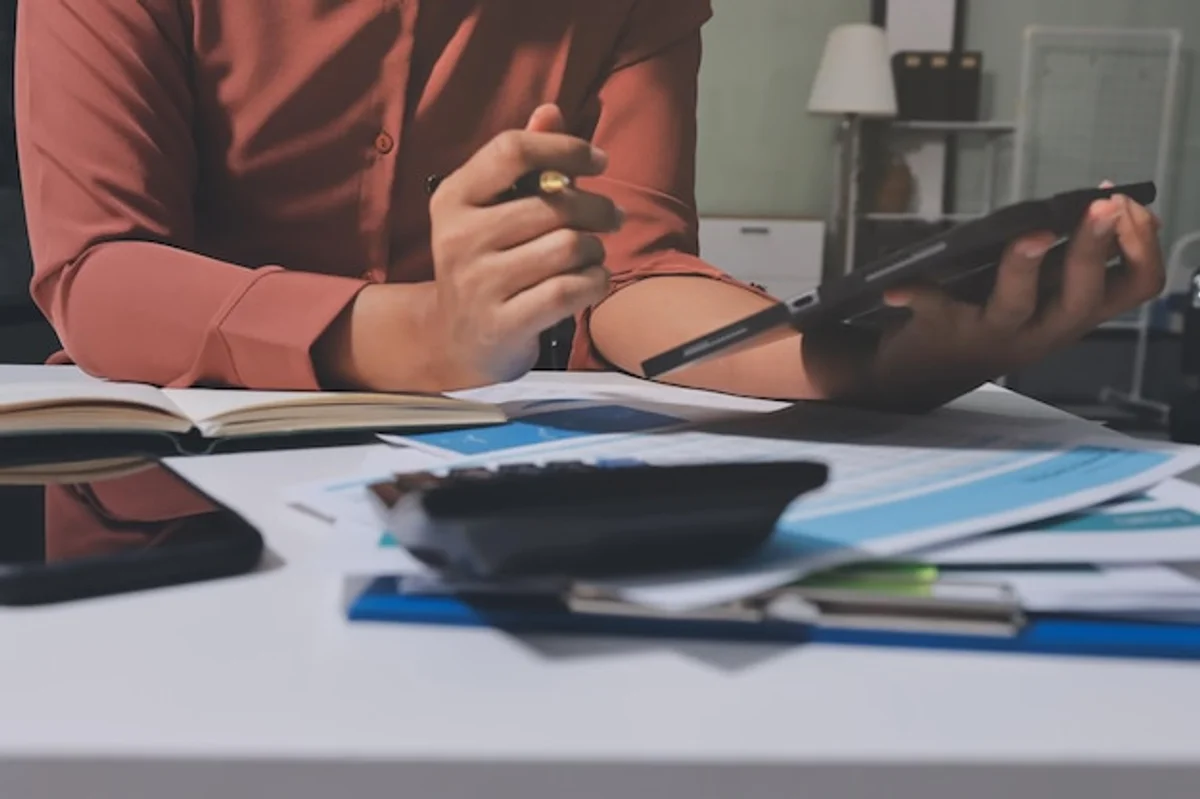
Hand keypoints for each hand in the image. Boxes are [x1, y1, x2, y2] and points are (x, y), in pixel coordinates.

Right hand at [426, 104, 620, 387]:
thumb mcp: (491, 209)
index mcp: (453, 197)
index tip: (599, 161)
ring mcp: (478, 283)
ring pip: (568, 247)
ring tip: (593, 254)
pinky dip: (594, 283)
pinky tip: (592, 281)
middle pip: (554, 204)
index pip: (512, 151)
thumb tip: (551, 111)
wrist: (455, 341)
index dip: (565, 148)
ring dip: (595, 250)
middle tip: (613, 218)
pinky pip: (570, 291)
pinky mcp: (503, 324)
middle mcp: (459, 237)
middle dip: (597, 209)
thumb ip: (520, 162)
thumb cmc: (487, 262)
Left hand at [803, 189, 1164, 412]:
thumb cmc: (989, 321)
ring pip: (1016, 305)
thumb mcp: (1042, 298)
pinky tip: (896, 288)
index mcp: (1070, 315)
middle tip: (1103, 207)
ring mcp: (990, 333)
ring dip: (1024, 266)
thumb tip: (1108, 206)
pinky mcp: (942, 332)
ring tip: (1029, 234)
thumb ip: (1070, 262)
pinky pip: (931, 310)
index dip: (1143, 246)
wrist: (920, 374)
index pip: (1134, 288)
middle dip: (1095, 250)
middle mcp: (1039, 331)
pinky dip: (914, 295)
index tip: (1132, 206)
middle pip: (1081, 298)